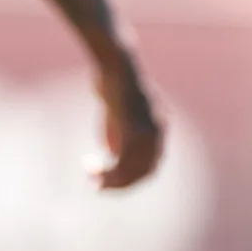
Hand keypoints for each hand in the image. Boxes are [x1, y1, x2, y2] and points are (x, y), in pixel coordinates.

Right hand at [89, 54, 164, 189]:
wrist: (113, 63)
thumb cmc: (113, 84)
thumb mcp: (118, 114)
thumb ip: (119, 136)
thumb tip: (112, 157)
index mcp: (159, 129)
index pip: (151, 165)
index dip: (130, 178)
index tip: (109, 182)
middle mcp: (158, 131)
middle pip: (145, 171)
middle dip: (121, 184)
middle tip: (97, 187)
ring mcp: (148, 129)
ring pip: (134, 169)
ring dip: (112, 181)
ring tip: (92, 181)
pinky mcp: (133, 126)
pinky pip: (123, 159)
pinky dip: (107, 171)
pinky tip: (92, 169)